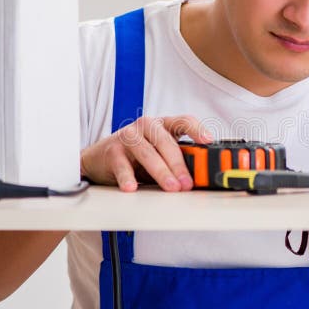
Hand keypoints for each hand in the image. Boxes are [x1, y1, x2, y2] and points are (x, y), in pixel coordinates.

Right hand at [80, 115, 212, 191]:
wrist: (100, 158)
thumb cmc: (137, 156)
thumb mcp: (160, 155)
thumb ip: (178, 161)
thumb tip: (201, 177)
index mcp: (163, 125)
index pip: (183, 121)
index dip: (197, 129)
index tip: (208, 140)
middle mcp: (146, 126)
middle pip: (166, 142)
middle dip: (179, 164)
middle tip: (187, 183)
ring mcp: (128, 136)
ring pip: (147, 153)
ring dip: (161, 172)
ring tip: (171, 187)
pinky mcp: (112, 150)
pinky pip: (122, 165)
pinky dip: (127, 177)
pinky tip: (132, 187)